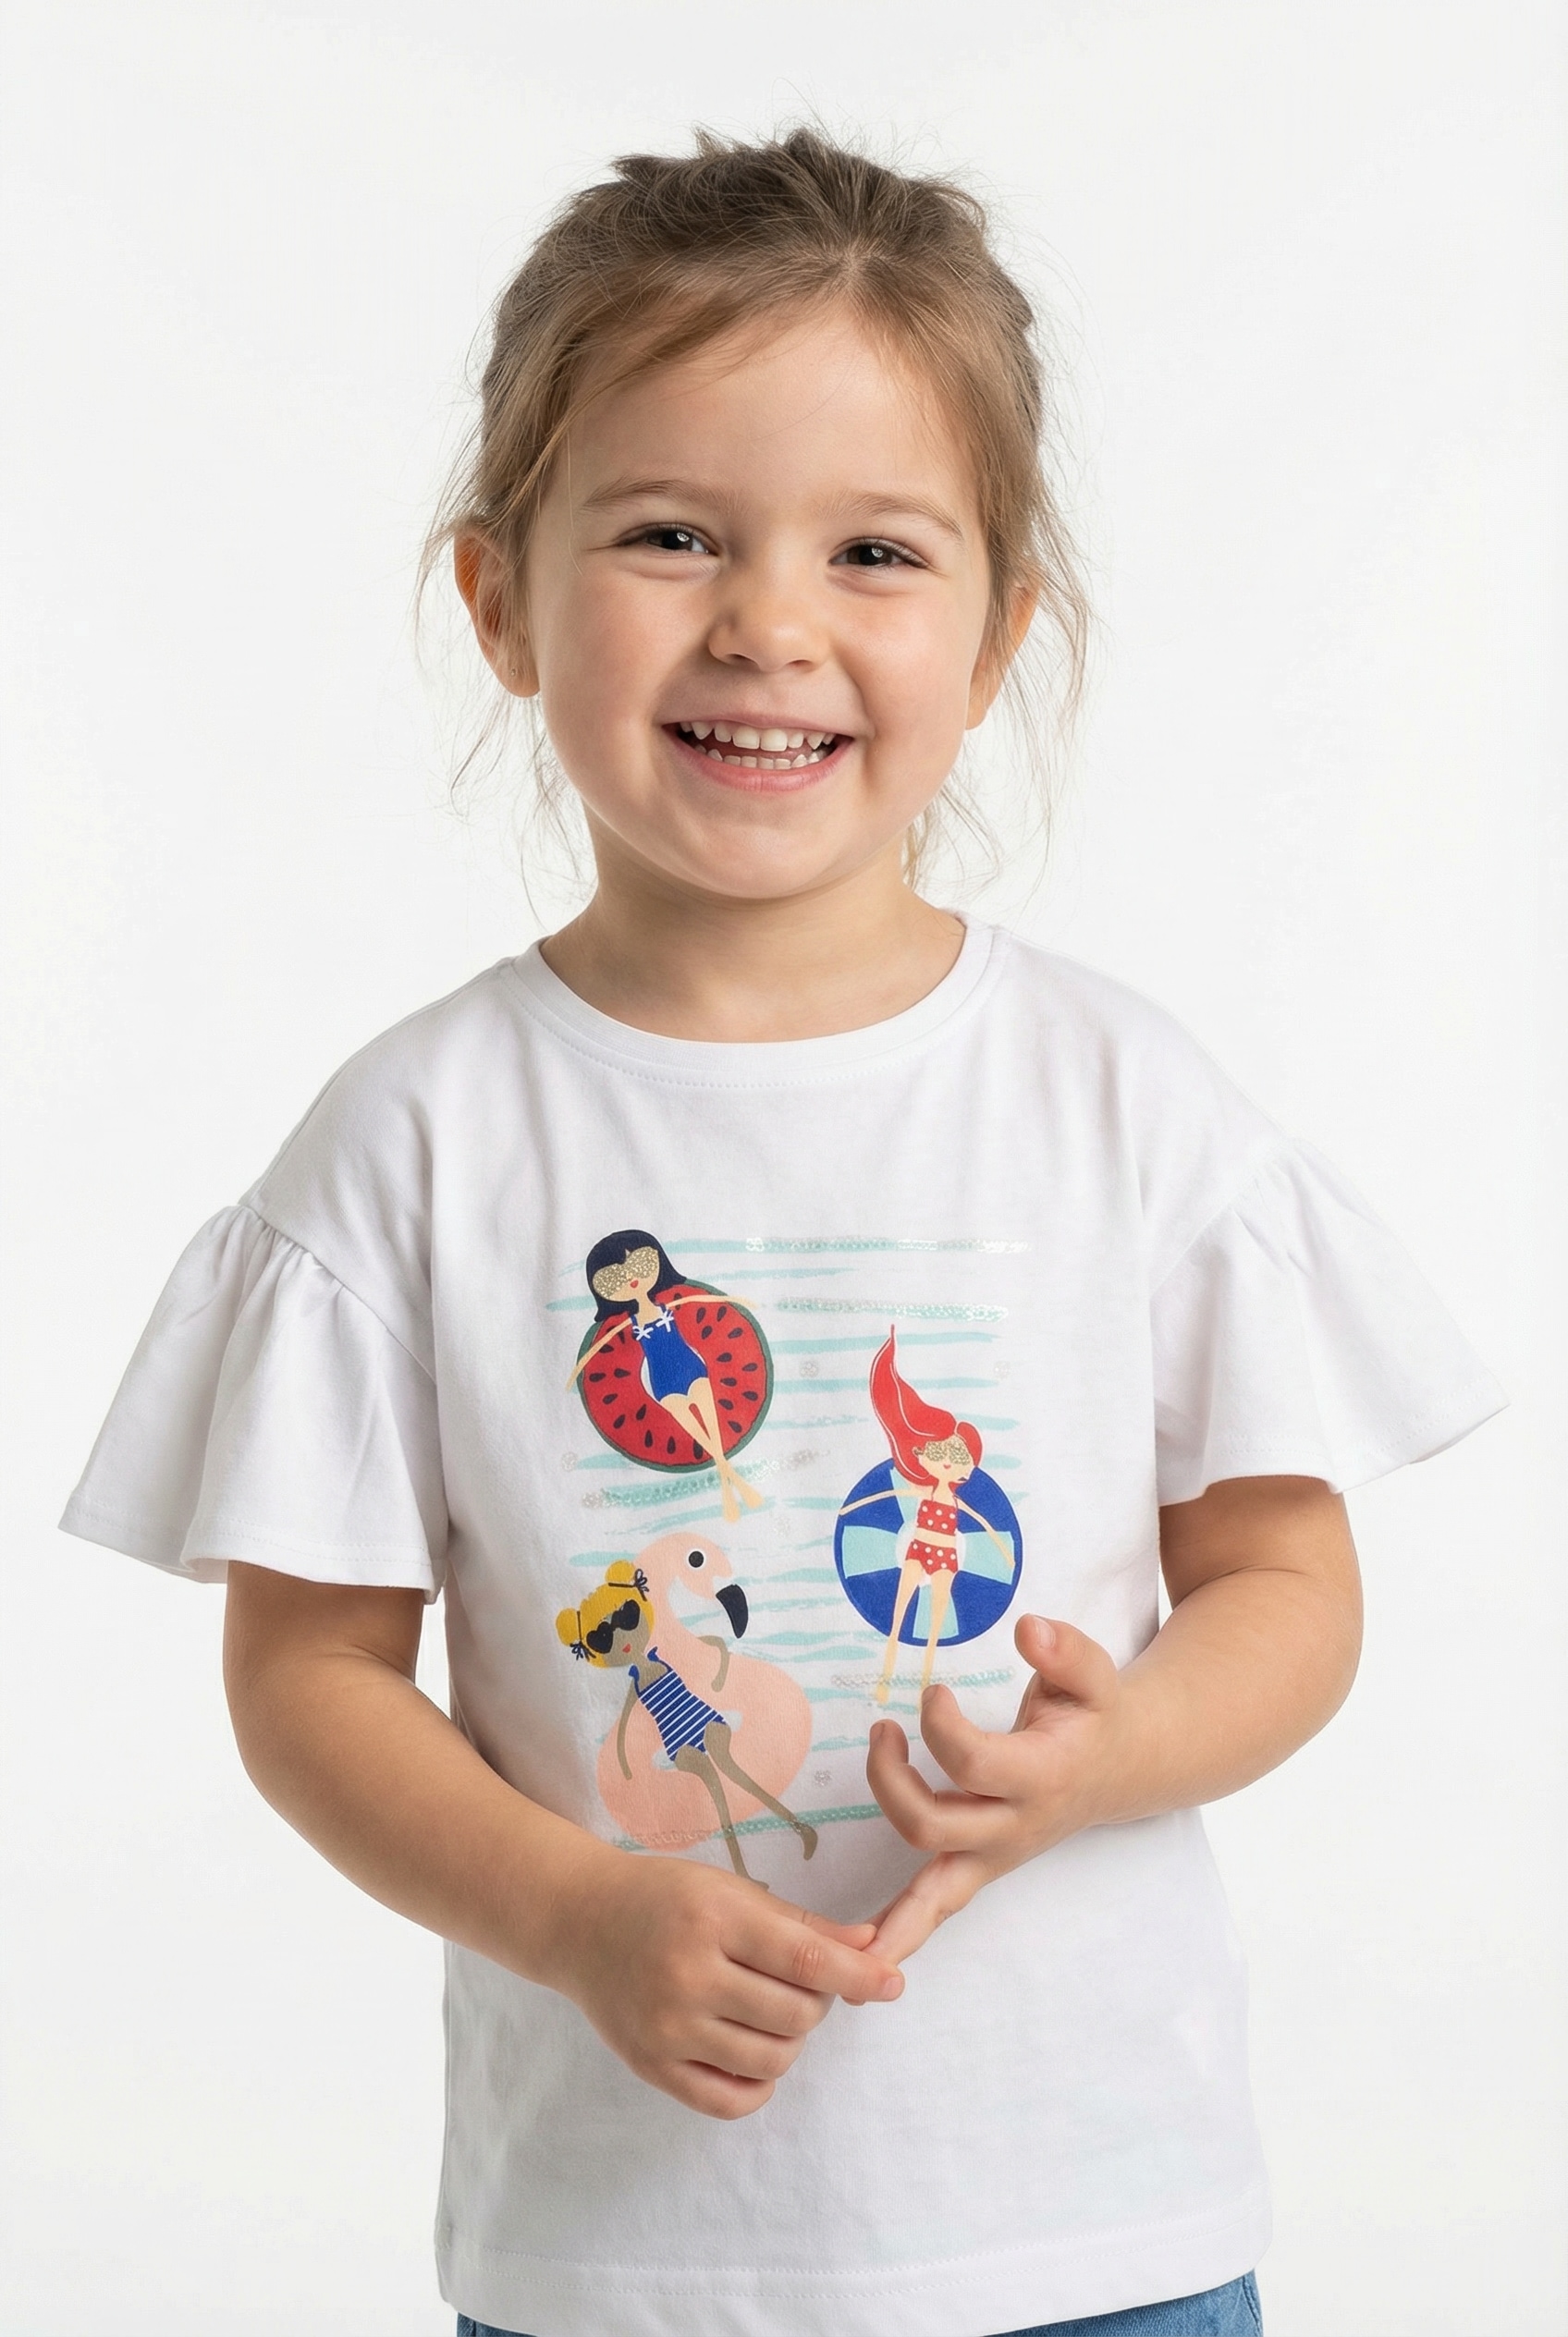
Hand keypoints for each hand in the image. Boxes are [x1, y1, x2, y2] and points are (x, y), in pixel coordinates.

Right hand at [548, 1846, 904, 2118]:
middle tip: (799, 1983)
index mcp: (714, 1920)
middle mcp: (688, 1976)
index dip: (858, 1975)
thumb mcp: (731, 1891)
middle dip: (816, 2003)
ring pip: (772, 2059)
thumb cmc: (665, 1898)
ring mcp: (667, 2027)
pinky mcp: (652, 2066)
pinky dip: (759, 2083)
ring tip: (768, 2011)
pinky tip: (752, 2051)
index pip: (805, 1959)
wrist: (580, 1922)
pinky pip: (731, 2100)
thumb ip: (802, 1923)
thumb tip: (870, 1945)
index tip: (893, 1984)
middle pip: (796, 2015)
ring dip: (789, 2040)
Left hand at [865, 1613, 1128, 1963]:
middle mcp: (1015, 1827)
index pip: (972, 1761)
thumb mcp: (1093, 1675)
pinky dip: (902, 1936)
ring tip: (876, 1760)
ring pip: (930, 1887)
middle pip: (933, 1826)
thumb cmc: (1095, 1716)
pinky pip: (936, 1909)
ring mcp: (995, 1855)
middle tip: (884, 1729)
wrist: (1119, 1767)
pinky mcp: (980, 1866)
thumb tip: (1029, 1629)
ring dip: (884, 1827)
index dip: (940, 1724)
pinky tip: (865, 1957)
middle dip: (891, 1780)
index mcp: (1042, 1777)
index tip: (932, 1691)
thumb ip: (1066, 1652)